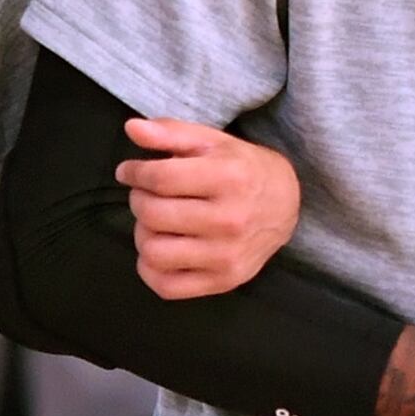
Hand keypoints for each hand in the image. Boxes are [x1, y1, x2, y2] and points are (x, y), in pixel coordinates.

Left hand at [118, 119, 300, 300]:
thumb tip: (131, 128)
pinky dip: (151, 269)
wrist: (285, 206)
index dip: (134, 173)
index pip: (160, 178)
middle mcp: (230, 221)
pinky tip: (161, 248)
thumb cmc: (243, 169)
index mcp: (230, 179)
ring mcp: (227, 256)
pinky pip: (166, 286)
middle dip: (139, 200)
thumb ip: (171, 132)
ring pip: (153, 252)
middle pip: (152, 215)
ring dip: (144, 233)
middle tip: (147, 194)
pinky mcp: (223, 282)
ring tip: (157, 222)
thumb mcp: (212, 142)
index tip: (129, 171)